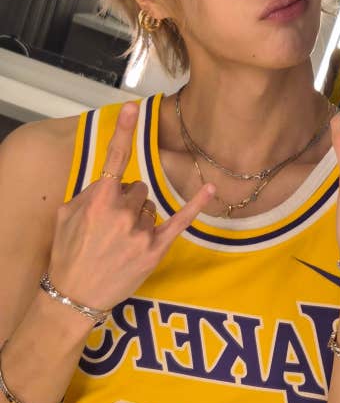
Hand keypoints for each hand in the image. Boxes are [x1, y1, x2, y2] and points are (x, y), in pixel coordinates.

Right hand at [46, 101, 214, 310]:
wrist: (74, 295)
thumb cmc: (68, 254)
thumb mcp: (66, 217)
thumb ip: (89, 194)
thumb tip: (109, 182)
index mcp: (98, 201)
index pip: (114, 160)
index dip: (122, 132)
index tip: (131, 107)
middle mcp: (121, 214)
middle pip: (137, 188)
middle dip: (126, 200)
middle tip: (110, 225)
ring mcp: (140, 232)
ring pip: (150, 207)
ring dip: (138, 217)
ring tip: (119, 242)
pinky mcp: (155, 250)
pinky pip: (180, 221)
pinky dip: (196, 205)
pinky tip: (209, 190)